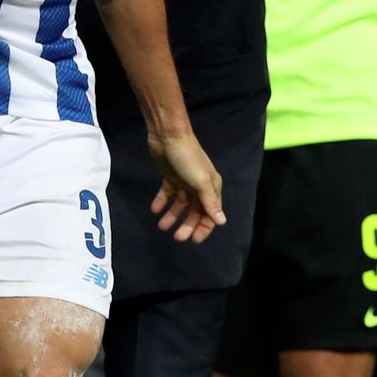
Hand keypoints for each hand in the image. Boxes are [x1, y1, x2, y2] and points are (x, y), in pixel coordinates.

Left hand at [147, 128, 225, 243]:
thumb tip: (222, 222)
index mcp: (211, 187)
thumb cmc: (187, 158)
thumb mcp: (201, 181)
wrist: (168, 135)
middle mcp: (200, 186)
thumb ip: (210, 202)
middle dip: (187, 225)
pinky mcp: (170, 176)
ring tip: (161, 226)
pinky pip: (168, 193)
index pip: (211, 213)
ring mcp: (184, 181)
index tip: (194, 241)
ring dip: (173, 216)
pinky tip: (154, 210)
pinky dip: (162, 202)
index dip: (204, 228)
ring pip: (181, 204)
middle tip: (176, 238)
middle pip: (195, 211)